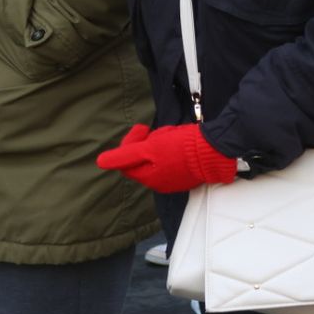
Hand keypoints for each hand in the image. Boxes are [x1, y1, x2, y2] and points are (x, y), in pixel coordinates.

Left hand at [96, 122, 237, 192]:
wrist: (213, 150)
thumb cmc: (179, 148)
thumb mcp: (149, 148)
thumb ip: (124, 155)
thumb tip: (100, 162)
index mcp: (148, 178)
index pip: (126, 163)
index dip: (129, 145)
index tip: (143, 130)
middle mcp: (159, 184)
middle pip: (141, 161)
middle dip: (145, 144)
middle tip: (155, 131)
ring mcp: (174, 181)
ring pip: (156, 160)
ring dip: (158, 145)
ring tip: (169, 134)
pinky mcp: (187, 175)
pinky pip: (171, 161)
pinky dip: (170, 149)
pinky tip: (179, 141)